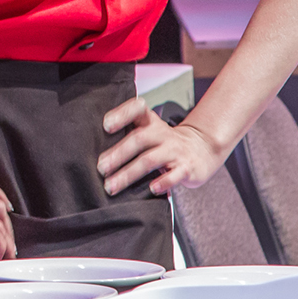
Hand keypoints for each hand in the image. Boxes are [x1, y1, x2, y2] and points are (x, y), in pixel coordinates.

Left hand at [98, 97, 225, 194]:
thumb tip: (95, 151)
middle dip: (117, 155)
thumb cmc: (165, 142)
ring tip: (112, 186)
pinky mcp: (187, 168)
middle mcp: (162, 133)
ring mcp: (175, 151)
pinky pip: (174, 175)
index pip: (136, 110)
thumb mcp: (150, 131)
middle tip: (101, 168)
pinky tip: (151, 188)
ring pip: (149, 160)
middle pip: (137, 140)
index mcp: (150, 122)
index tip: (106, 125)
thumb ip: (128, 133)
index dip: (122, 115)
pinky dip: (163, 182)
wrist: (202, 149)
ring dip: (128, 174)